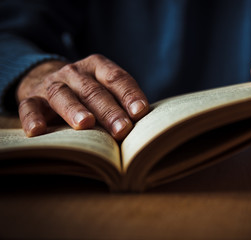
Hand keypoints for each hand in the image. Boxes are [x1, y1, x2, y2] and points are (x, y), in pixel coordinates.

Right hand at [17, 54, 149, 139]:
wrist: (51, 81)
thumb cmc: (89, 93)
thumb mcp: (105, 90)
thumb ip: (122, 104)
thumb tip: (144, 130)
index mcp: (98, 66)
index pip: (116, 78)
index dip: (129, 94)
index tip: (140, 112)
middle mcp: (75, 72)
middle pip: (93, 90)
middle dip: (109, 110)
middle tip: (122, 129)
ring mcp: (52, 84)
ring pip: (62, 95)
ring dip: (74, 110)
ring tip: (86, 124)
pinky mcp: (32, 97)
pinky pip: (29, 106)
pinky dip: (32, 118)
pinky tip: (37, 131)